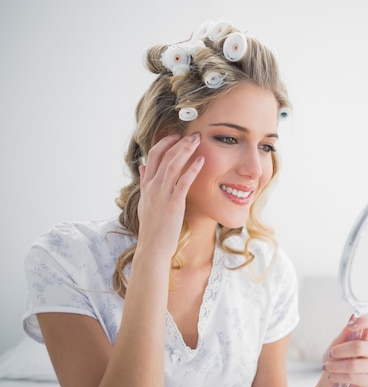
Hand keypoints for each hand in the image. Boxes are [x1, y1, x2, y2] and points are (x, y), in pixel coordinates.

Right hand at [136, 133, 203, 258]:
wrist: (153, 247)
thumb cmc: (152, 228)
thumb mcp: (145, 202)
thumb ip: (145, 183)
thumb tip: (142, 167)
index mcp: (146, 185)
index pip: (153, 156)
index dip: (165, 143)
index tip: (176, 136)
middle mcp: (152, 187)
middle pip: (164, 156)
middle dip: (179, 142)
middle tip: (193, 134)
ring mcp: (162, 194)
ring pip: (172, 165)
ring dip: (186, 150)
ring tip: (197, 140)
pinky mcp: (173, 203)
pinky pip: (183, 181)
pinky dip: (192, 169)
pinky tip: (201, 160)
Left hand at [322, 313, 367, 386]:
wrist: (333, 382)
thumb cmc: (337, 360)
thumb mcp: (337, 344)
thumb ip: (346, 333)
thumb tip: (353, 316)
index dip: (365, 321)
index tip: (351, 325)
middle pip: (359, 346)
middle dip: (339, 351)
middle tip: (331, 354)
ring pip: (353, 365)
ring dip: (335, 366)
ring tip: (327, 368)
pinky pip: (352, 377)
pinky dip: (338, 376)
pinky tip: (332, 377)